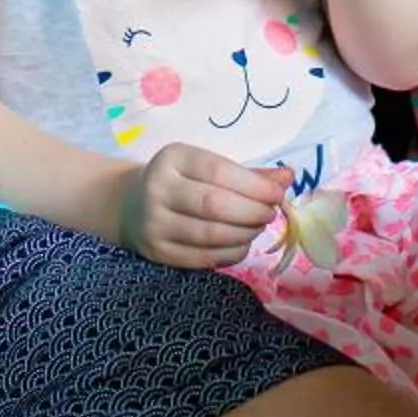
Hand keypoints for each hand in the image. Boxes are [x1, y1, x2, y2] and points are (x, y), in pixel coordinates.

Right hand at [118, 142, 291, 268]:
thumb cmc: (180, 181)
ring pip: (210, 235)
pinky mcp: (158, 252)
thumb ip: (247, 174)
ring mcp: (155, 224)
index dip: (255, 186)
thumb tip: (287, 177)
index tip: (278, 194)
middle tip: (269, 214)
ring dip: (245, 234)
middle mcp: (158, 189)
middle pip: (214, 205)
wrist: (130, 204)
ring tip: (257, 227)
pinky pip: (203, 258)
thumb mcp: (206, 166)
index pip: (219, 172)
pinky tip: (241, 244)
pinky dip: (231, 253)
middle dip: (252, 212)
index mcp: (173, 158)